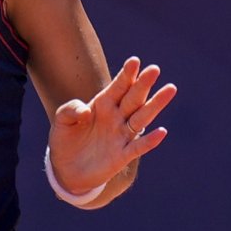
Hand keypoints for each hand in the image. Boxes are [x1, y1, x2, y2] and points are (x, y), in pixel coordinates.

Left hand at [48, 57, 175, 194]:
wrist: (66, 170)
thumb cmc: (66, 139)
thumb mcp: (61, 121)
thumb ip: (70, 110)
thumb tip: (86, 110)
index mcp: (103, 104)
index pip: (118, 86)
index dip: (126, 74)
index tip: (135, 61)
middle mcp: (116, 117)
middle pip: (133, 98)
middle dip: (143, 83)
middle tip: (155, 69)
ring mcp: (120, 135)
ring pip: (142, 117)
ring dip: (155, 105)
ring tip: (170, 89)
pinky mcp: (122, 156)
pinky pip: (138, 147)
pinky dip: (149, 140)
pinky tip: (161, 132)